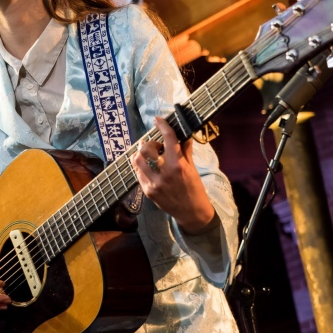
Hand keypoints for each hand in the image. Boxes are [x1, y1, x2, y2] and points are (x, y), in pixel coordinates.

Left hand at [131, 116, 215, 233]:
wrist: (192, 212)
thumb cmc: (194, 188)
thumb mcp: (192, 168)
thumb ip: (185, 151)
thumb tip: (184, 134)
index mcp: (178, 165)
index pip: (169, 139)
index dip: (162, 126)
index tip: (157, 119)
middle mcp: (165, 173)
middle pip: (147, 149)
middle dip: (149, 143)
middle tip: (154, 145)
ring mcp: (154, 183)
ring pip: (137, 161)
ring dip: (139, 153)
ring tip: (144, 152)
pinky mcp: (148, 191)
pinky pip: (138, 174)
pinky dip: (140, 166)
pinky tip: (145, 166)